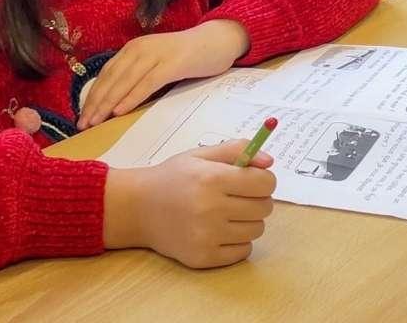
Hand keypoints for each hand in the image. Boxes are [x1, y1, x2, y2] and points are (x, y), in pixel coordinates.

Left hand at [78, 19, 247, 128]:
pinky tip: (120, 110)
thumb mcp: (154, 62)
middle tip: (83, 124)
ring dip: (108, 102)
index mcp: (132, 49)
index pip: (106, 74)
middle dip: (95, 102)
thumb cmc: (185, 56)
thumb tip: (114, 102)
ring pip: (125, 81)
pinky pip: (147, 82)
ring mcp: (156, 54)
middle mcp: (140, 49)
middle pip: (111, 78)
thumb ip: (136, 75)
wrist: (216, 41)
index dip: (92, 96)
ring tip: (96, 121)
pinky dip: (132, 96)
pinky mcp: (173, 63)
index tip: (82, 116)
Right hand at [103, 139, 275, 267]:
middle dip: (257, 200)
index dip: (264, 180)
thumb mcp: (201, 154)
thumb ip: (237, 150)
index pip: (265, 184)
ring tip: (227, 213)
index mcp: (212, 179)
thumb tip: (269, 162)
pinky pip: (243, 251)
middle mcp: (210, 209)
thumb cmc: (173, 178)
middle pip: (264, 208)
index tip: (253, 181)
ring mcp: (206, 236)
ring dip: (248, 221)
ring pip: (256, 230)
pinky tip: (221, 231)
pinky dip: (238, 241)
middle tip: (238, 197)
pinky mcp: (203, 257)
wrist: (137, 209)